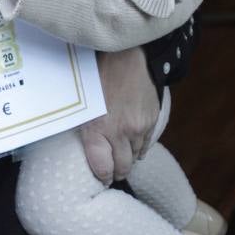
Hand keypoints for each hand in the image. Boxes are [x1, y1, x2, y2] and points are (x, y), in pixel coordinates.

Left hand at [80, 48, 159, 184]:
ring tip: (122, 159)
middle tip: (112, 174)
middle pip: (122, 167)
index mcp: (97, 129)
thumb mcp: (82, 103)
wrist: (127, 56)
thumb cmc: (97, 74)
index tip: (101, 178)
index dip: (102, 176)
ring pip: (135, 156)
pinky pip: (147, 144)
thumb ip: (85, 126)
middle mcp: (120, 133)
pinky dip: (140, 147)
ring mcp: (138, 127)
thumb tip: (84, 145)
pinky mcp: (152, 120)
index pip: (102, 168)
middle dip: (116, 172)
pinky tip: (135, 147)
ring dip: (128, 159)